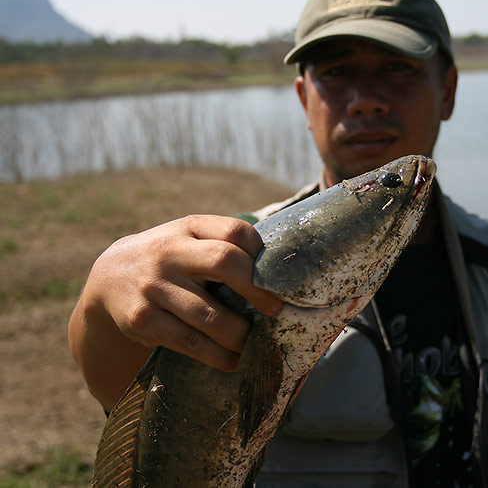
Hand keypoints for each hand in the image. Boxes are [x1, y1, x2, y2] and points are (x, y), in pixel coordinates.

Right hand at [69, 215, 282, 409]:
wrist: (109, 279)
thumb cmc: (171, 259)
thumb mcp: (190, 239)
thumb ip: (224, 246)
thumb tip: (278, 277)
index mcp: (188, 227)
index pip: (234, 231)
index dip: (261, 253)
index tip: (276, 277)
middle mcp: (169, 252)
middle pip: (225, 262)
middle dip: (257, 290)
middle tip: (275, 310)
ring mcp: (153, 286)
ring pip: (210, 315)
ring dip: (241, 335)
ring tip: (257, 344)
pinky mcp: (143, 320)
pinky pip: (190, 343)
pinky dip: (219, 356)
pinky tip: (234, 361)